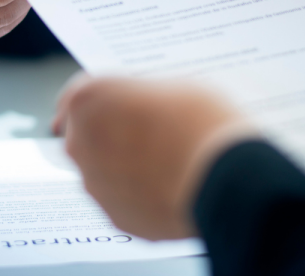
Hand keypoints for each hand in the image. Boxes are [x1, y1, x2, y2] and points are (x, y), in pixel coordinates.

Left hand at [52, 75, 256, 239]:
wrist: (227, 181)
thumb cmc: (202, 125)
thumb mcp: (174, 87)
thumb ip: (141, 96)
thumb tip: (142, 107)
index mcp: (88, 100)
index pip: (76, 96)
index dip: (99, 99)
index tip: (110, 104)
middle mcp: (80, 144)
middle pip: (86, 135)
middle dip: (109, 133)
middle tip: (146, 131)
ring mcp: (96, 186)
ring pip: (102, 171)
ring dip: (122, 165)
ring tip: (164, 162)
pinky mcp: (116, 218)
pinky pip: (121, 200)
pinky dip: (137, 194)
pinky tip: (168, 186)